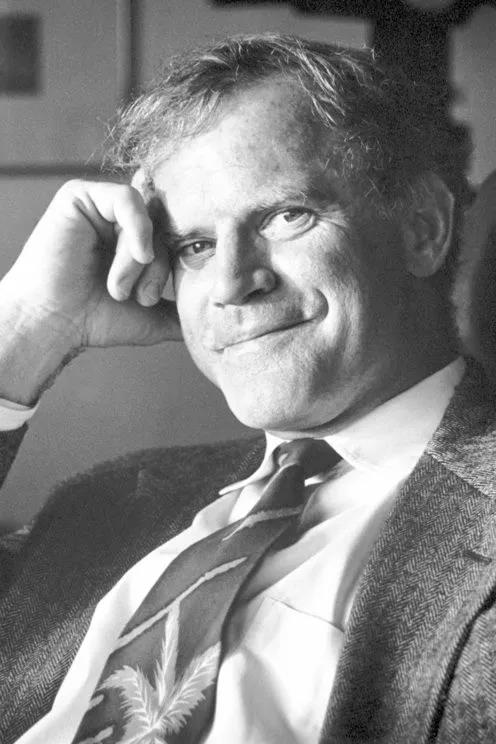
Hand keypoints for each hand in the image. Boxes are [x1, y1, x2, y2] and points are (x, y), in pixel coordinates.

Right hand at [0, 176, 181, 402]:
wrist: (55, 324)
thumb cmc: (95, 321)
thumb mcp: (152, 317)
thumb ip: (180, 310)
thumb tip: (211, 315)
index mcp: (133, 241)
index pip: (174, 232)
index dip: (184, 252)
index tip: (181, 281)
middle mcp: (118, 221)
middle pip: (165, 226)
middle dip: (160, 267)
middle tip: (142, 298)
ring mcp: (100, 206)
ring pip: (148, 217)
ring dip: (141, 258)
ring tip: (119, 289)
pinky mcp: (79, 195)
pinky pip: (127, 199)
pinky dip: (137, 230)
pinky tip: (137, 255)